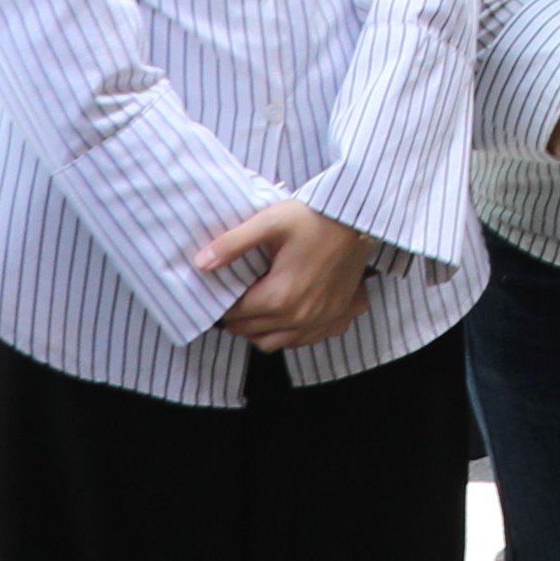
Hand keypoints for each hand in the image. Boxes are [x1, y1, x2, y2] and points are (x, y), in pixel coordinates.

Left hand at [197, 198, 377, 349]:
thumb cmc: (313, 217)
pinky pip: (303, 341)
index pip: (236, 315)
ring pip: (276, 343)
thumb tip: (201, 263)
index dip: (223, 304)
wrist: (358, 218)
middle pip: (252, 332)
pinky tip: (286, 314)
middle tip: (234, 297)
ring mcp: (322, 322)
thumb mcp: (269, 222)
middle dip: (238, 318)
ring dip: (260, 330)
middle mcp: (300, 317)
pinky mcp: (338, 319)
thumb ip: (232, 244)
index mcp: (280, 297)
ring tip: (256, 307)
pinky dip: (288, 334)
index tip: (220, 290)